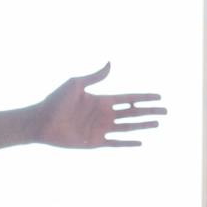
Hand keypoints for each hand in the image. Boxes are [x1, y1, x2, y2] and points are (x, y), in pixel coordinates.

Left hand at [30, 62, 164, 148]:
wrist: (40, 122)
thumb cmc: (55, 101)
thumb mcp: (76, 84)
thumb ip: (95, 76)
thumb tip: (111, 63)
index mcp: (101, 100)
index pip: (129, 99)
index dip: (144, 98)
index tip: (159, 97)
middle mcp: (103, 115)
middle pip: (132, 113)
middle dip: (149, 112)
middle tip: (166, 111)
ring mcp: (100, 129)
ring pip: (127, 128)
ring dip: (143, 125)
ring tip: (158, 124)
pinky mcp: (93, 142)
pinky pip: (115, 143)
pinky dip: (127, 143)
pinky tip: (140, 141)